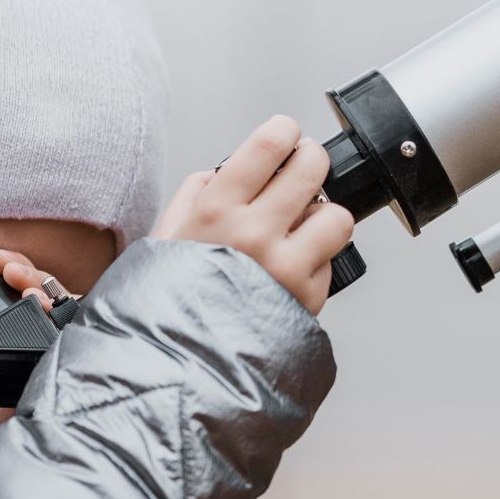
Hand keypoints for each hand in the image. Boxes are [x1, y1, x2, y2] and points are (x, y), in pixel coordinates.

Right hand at [153, 114, 355, 314]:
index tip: (286, 136)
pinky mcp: (308, 298)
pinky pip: (331, 262)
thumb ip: (193, 198)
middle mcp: (255, 234)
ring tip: (304, 227)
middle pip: (312, 167)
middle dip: (312, 161)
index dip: (285, 132)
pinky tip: (291, 272)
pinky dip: (317, 262)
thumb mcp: (163, 240)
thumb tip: (221, 174)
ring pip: (336, 214)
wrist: (180, 366)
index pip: (268, 145)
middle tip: (304, 169)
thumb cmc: (167, 306)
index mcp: (216, 211)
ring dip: (324, 215)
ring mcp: (286, 267)